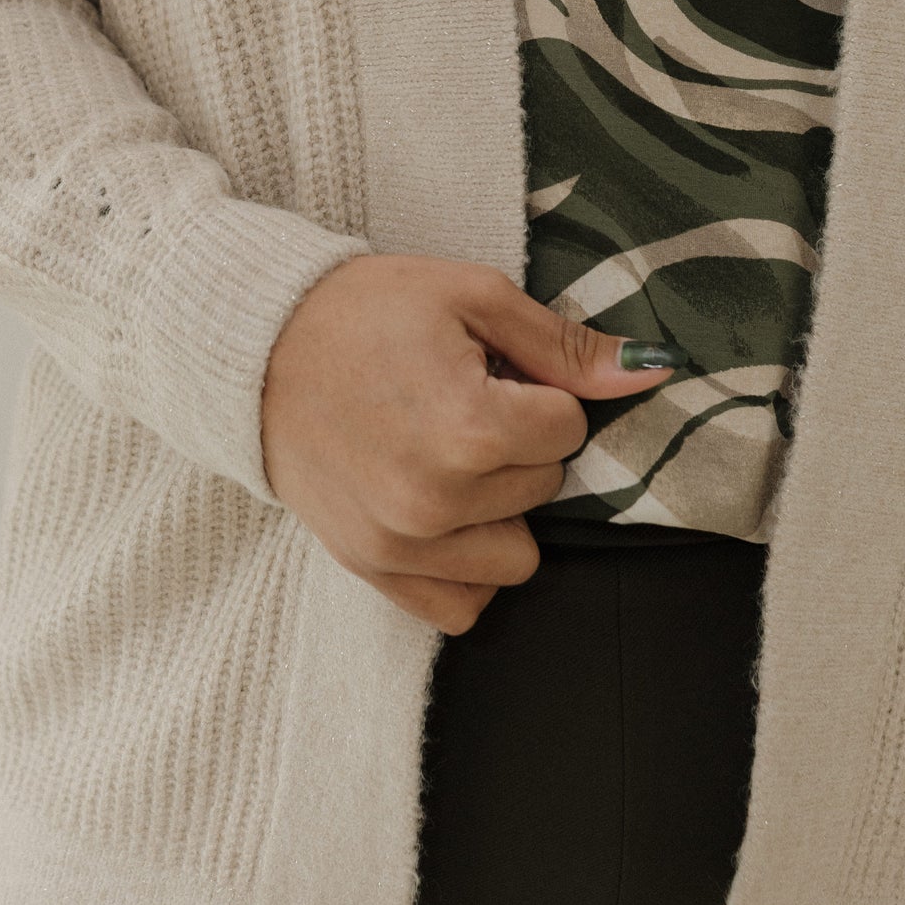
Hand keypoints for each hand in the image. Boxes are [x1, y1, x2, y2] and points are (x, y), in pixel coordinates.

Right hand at [260, 253, 684, 635]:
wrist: (252, 347)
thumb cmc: (363, 310)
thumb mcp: (469, 297)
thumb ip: (563, 346)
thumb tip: (653, 370)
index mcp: (468, 429)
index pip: (568, 430)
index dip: (535, 392)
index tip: (484, 372)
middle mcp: (436, 501)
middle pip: (545, 489)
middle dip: (516, 445)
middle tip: (452, 402)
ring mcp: (401, 545)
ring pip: (518, 556)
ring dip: (496, 510)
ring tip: (443, 457)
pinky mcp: (372, 570)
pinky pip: (463, 607)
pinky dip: (463, 566)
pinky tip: (437, 511)